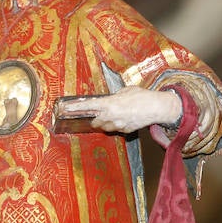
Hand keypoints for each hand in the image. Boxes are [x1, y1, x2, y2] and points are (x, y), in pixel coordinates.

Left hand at [56, 86, 181, 134]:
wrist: (156, 108)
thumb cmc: (142, 96)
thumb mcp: (125, 91)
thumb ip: (114, 96)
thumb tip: (109, 100)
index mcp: (108, 104)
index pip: (86, 106)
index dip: (74, 108)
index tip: (65, 108)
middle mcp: (110, 116)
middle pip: (95, 122)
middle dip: (96, 118)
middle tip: (102, 112)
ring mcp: (117, 125)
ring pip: (105, 127)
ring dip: (107, 122)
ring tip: (118, 114)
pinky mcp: (125, 131)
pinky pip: (116, 129)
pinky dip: (118, 124)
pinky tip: (126, 117)